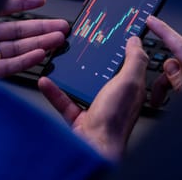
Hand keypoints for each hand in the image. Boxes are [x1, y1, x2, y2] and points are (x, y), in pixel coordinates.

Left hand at [0, 0, 69, 77]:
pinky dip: (24, 61)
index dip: (21, 3)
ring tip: (60, 39)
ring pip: (15, 49)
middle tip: (61, 27)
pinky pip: (5, 67)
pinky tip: (41, 53)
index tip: (40, 0)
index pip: (0, 9)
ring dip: (40, 44)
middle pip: (14, 32)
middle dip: (41, 29)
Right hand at [38, 36, 147, 161]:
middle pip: (102, 72)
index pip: (128, 62)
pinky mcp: (79, 118)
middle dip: (91, 58)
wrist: (94, 150)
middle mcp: (115, 97)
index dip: (121, 47)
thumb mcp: (129, 82)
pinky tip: (46, 80)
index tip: (110, 32)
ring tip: (60, 57)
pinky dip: (54, 91)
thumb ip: (134, 60)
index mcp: (130, 87)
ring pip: (81, 85)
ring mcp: (96, 107)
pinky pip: (64, 100)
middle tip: (79, 42)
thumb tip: (136, 40)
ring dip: (70, 73)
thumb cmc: (114, 120)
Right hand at [145, 16, 181, 106]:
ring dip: (170, 90)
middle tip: (157, 98)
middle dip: (163, 79)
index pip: (181, 45)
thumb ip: (181, 82)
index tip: (152, 21)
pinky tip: (178, 106)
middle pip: (178, 65)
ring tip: (165, 106)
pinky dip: (180, 93)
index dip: (165, 31)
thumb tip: (171, 65)